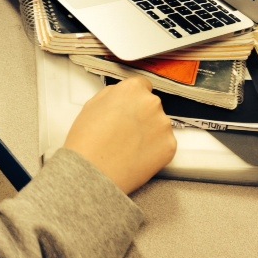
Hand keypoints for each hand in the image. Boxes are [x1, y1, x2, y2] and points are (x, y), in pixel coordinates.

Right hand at [63, 76, 176, 194]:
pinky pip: (165, 144)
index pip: (142, 86)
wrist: (93, 172)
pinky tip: (137, 156)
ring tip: (129, 147)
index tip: (130, 110)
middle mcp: (152, 102)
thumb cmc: (87, 141)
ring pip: (159, 125)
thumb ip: (113, 94)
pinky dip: (155, 150)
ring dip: (150, 132)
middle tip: (126, 132)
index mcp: (133, 88)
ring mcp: (163, 124)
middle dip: (142, 116)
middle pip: (151, 105)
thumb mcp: (93, 104)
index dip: (134, 100)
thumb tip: (122, 95)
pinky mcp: (170, 146)